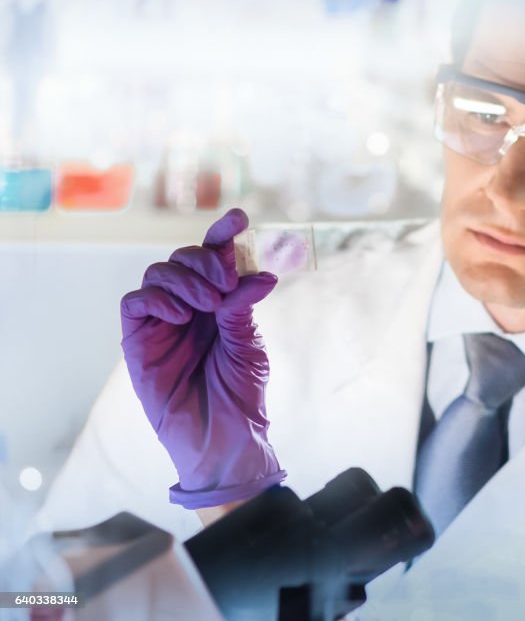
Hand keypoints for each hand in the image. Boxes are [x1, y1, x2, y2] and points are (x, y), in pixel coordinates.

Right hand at [120, 208, 285, 508]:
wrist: (222, 438)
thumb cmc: (240, 394)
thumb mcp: (248, 345)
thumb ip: (243, 307)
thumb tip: (258, 274)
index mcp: (220, 303)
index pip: (216, 259)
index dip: (223, 234)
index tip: (239, 217)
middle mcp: (189, 306)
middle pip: (185, 258)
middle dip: (206, 261)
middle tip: (226, 286)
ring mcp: (162, 322)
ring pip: (159, 272)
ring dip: (185, 279)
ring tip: (209, 305)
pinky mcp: (137, 341)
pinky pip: (134, 302)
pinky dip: (158, 298)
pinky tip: (181, 315)